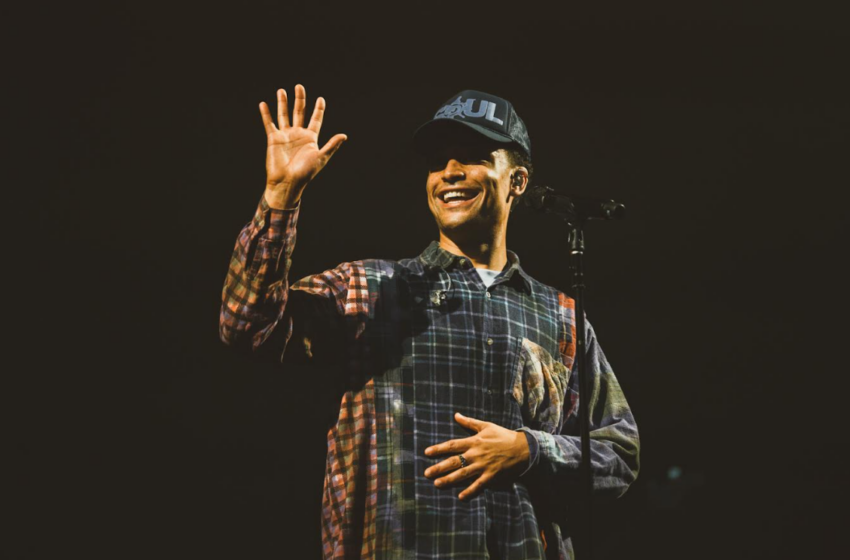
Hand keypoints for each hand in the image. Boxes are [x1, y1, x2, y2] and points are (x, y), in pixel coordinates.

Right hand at [259, 84, 347, 208]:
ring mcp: (286, 135)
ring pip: (284, 115)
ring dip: (283, 102)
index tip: (321, 99)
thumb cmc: (306, 173)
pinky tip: (263, 104)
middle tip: (299, 86)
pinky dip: (266, 114)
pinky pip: (269, 123)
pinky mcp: (274, 138)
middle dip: (300, 99)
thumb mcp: (321, 158)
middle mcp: (298, 134)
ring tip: (282, 90)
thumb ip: (331, 145)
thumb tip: (344, 135)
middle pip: (299, 112)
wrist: (287, 182)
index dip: (319, 109)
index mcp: (311, 138)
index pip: (316, 119)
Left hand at [424, 413, 529, 500]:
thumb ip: (469, 422)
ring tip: (437, 484)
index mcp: (474, 441)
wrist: (522, 448)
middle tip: (427, 473)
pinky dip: (470, 491)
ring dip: (449, 479)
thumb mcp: (486, 426)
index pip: (452, 445)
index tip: (427, 452)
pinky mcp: (491, 476)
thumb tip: (456, 415)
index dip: (439, 448)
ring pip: (463, 474)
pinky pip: (478, 485)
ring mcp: (483, 466)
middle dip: (439, 467)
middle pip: (454, 461)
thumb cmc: (503, 435)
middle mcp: (476, 454)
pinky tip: (460, 497)